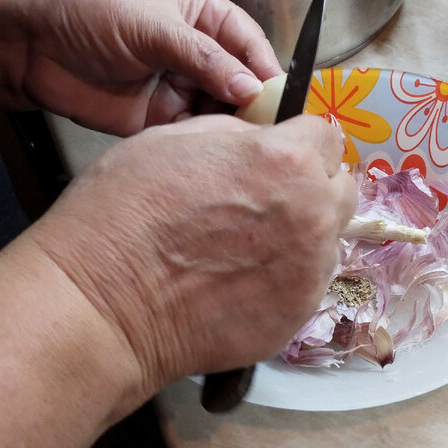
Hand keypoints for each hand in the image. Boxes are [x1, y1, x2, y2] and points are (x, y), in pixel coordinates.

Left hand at [0, 0, 281, 133]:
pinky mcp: (159, 121)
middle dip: (257, 105)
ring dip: (234, 129)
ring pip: (223, 114)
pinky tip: (215, 154)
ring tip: (246, 145)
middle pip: (244, 84)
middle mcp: (199, 55)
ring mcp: (180, 89)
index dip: (268, 70)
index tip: (283, 97)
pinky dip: (206, 147)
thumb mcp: (152, 25)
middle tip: (269, 130)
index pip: (251, 44)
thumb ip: (203, 57)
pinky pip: (194, 136)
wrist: (27, 41)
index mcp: (205, 18)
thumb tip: (250, 86)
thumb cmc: (86, 9)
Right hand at [28, 114, 356, 389]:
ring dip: (304, 231)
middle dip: (315, 183)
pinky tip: (246, 277)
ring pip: (330, 235)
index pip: (326, 136)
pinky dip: (288, 273)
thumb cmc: (126, 212)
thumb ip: (237, 135)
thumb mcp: (176, 140)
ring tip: (252, 243)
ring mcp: (312, 267)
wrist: (106, 304)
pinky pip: (310, 280)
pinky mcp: (300, 311)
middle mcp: (314, 212)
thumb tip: (262, 139)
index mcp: (287, 160)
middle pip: (341, 186)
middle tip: (272, 196)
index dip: (301, 141)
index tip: (282, 153)